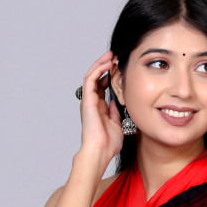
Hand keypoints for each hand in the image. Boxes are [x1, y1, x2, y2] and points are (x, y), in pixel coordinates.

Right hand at [79, 51, 122, 165]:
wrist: (100, 151)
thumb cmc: (108, 144)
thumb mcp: (117, 125)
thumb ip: (116, 113)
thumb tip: (117, 103)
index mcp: (99, 108)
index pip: (101, 86)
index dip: (109, 75)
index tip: (118, 68)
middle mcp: (92, 103)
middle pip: (96, 78)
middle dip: (104, 66)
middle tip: (113, 56)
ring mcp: (89, 101)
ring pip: (92, 76)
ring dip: (100, 64)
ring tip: (110, 55)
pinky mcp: (87, 100)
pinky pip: (90, 80)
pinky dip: (98, 69)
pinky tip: (106, 63)